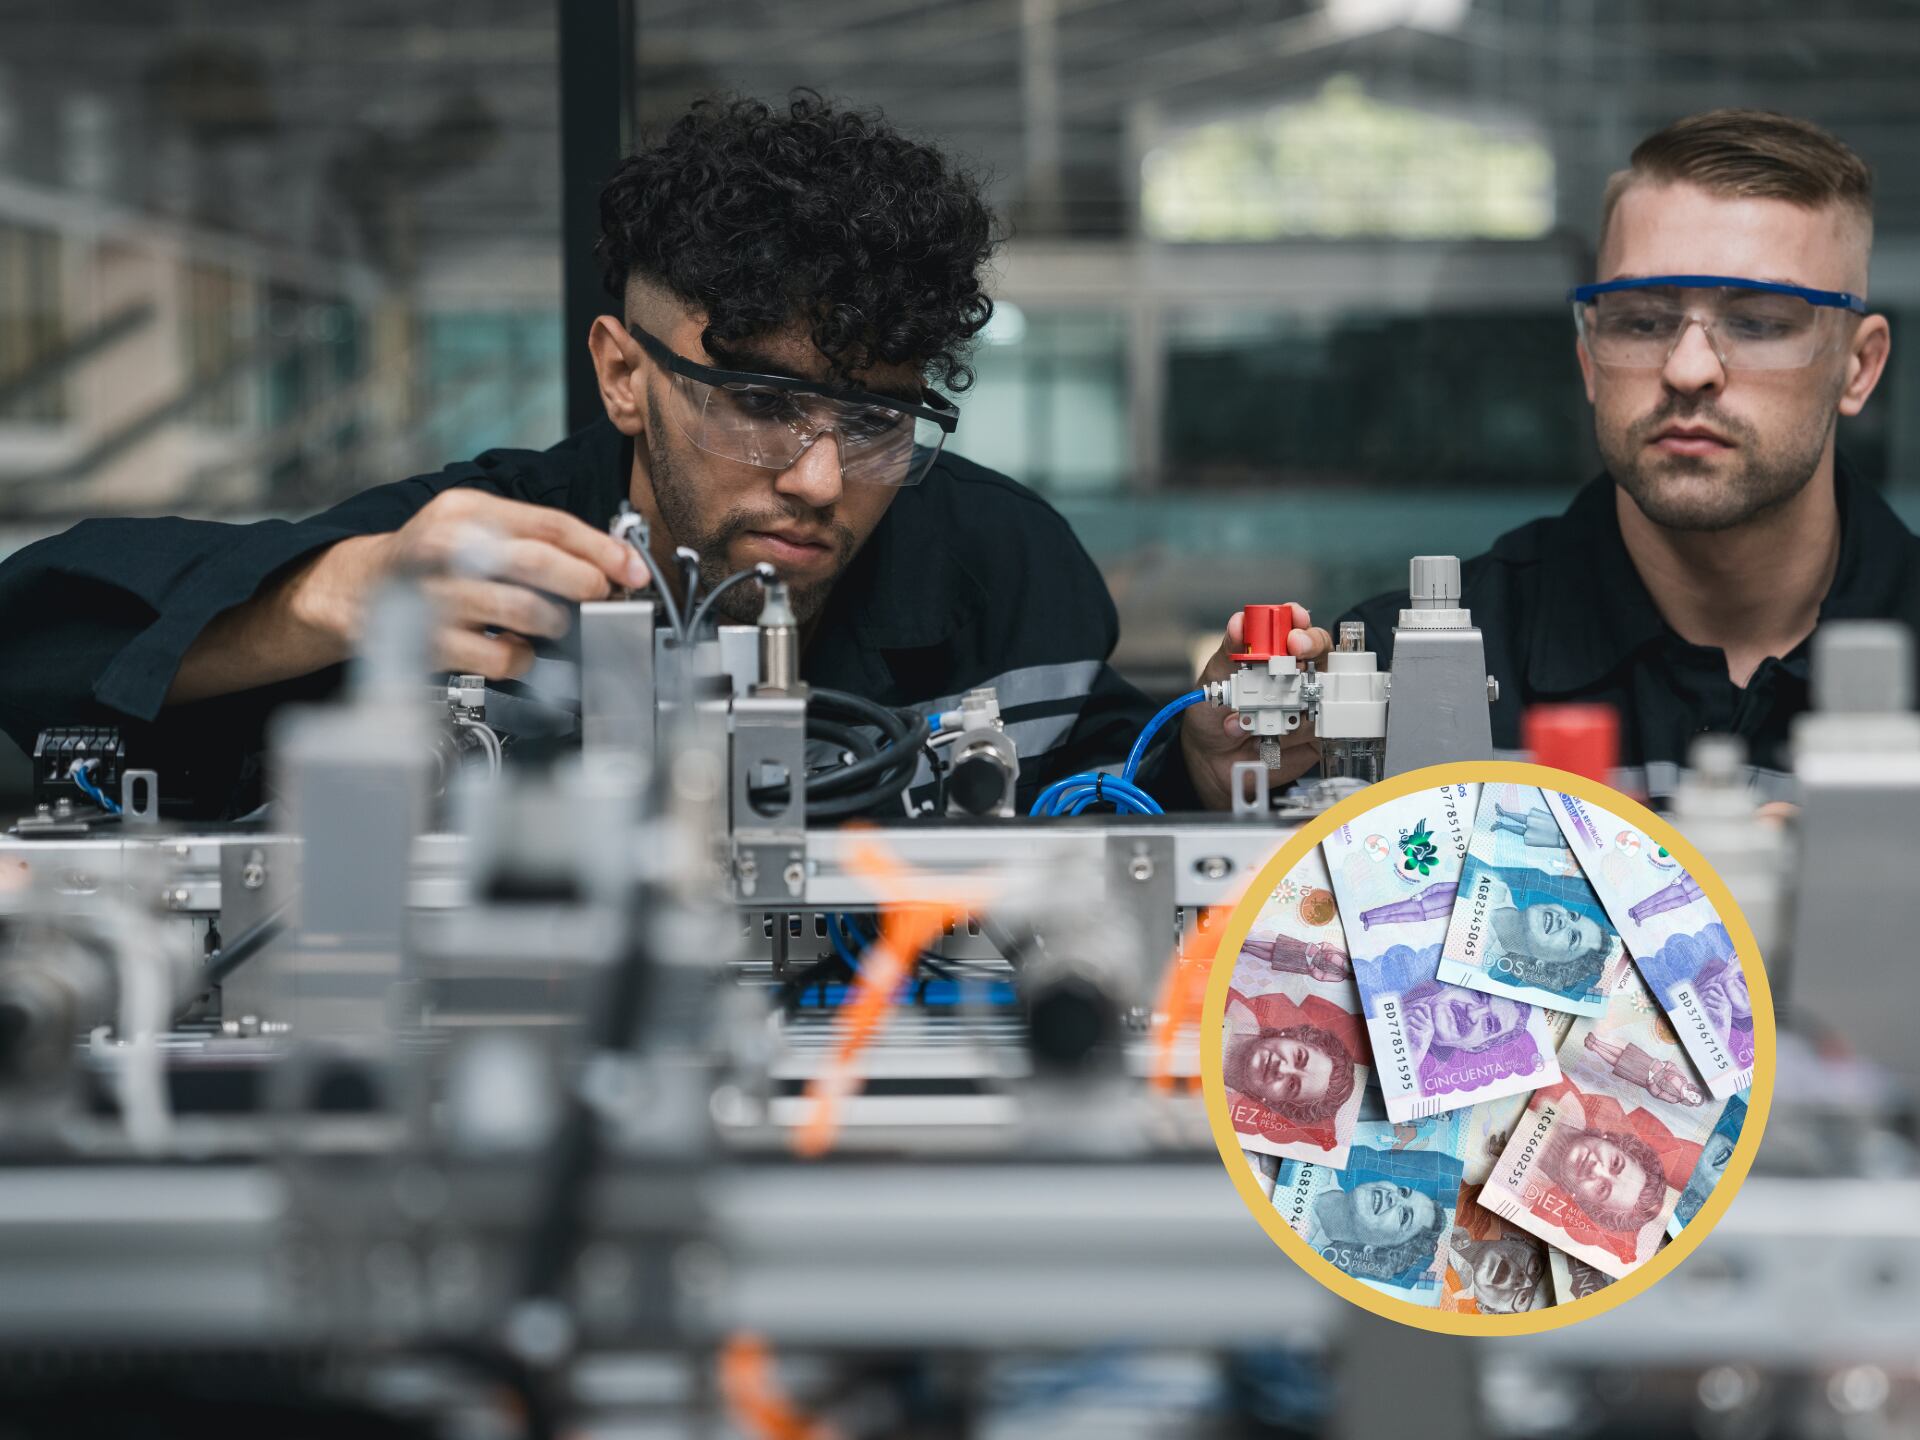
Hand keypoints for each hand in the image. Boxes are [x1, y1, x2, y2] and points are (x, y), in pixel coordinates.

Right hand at [294, 489, 650, 679]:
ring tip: (556, 623)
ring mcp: (439, 597)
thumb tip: (606, 560)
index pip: (549, 524)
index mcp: (467, 511)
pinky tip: (518, 649)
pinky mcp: (434, 643)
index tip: (633, 568)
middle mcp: (449, 549)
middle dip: (586, 583)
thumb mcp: (471, 525)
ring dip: (558, 623)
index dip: (601, 548)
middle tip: (603, 596)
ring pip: (525, 612)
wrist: (359, 591)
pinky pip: (503, 657)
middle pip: (538, 564)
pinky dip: (525, 658)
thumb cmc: (431, 560)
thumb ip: (530, 536)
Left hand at [1180, 604, 1332, 809]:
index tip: (1294, 622)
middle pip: (1321, 653)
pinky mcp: (1315, 735)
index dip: (1299, 622)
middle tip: (1295, 651)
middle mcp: (1296, 676)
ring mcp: (1309, 704)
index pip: (1295, 629)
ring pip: (1319, 691)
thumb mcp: (1215, 680)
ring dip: (1286, 703)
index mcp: (1273, 655)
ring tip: (1250, 719)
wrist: (1210, 761)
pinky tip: (1268, 738)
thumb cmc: (1213, 715)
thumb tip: (1239, 623)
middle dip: (1311, 649)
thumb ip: (1230, 652)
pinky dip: (1292, 733)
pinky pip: (1317, 728)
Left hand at [1403, 1001, 1433, 1065]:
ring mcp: (1427, 1031)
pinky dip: (1405, 1030)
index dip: (1419, 1005)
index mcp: (1429, 1023)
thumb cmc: (1413, 1041)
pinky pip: (1409, 1028)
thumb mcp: (1416, 1028)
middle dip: (1407, 1014)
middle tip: (1402, 1020)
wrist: (1415, 1055)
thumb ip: (1415, 1019)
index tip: (1412, 1006)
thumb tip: (1408, 1008)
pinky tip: (1407, 1036)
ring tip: (1404, 1030)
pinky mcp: (1422, 1036)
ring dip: (1404, 1023)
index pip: (1426, 1008)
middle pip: (1416, 1011)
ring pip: (1411, 1019)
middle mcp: (1430, 1026)